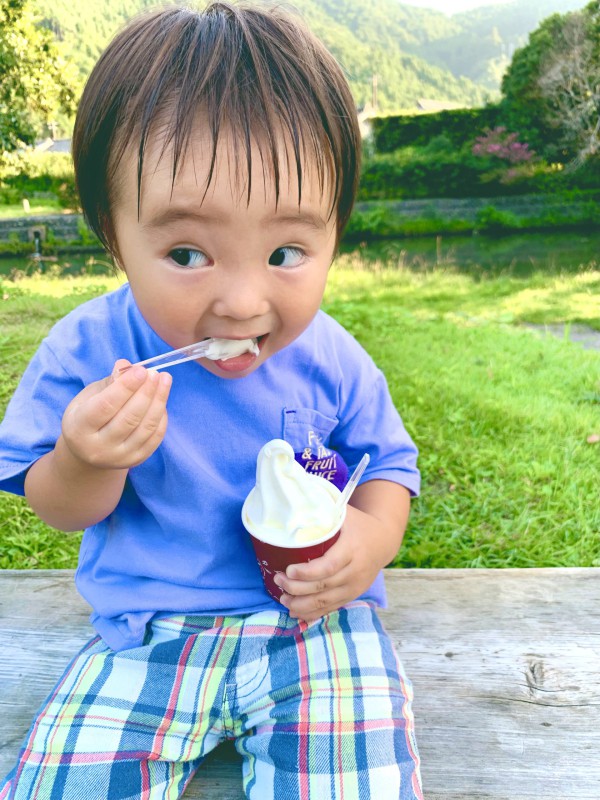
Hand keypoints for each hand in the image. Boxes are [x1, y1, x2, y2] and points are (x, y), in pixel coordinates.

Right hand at [60, 359, 171, 469]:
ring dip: (158, 401)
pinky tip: (162, 399)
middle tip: (155, 373)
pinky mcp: (136, 460)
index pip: (106, 405)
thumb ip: (108, 382)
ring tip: (164, 380)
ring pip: (146, 427)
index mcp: (79, 428)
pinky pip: (155, 437)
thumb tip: (126, 365)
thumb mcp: (88, 397)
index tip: (141, 370)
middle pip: (129, 418)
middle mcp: (98, 447)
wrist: (88, 453)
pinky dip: (161, 416)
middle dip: (146, 392)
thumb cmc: (87, 417)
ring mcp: (119, 457)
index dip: (126, 387)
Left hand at [274, 504, 391, 622]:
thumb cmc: (357, 524)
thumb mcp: (343, 513)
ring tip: (282, 598)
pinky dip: (312, 613)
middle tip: (277, 579)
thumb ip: (321, 511)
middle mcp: (355, 571)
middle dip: (297, 587)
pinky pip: (331, 608)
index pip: (329, 566)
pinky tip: (295, 611)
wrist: (383, 540)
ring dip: (301, 603)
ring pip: (326, 601)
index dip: (307, 572)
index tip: (288, 570)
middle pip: (324, 586)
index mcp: (352, 549)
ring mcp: (355, 586)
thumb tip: (290, 505)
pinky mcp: (353, 595)